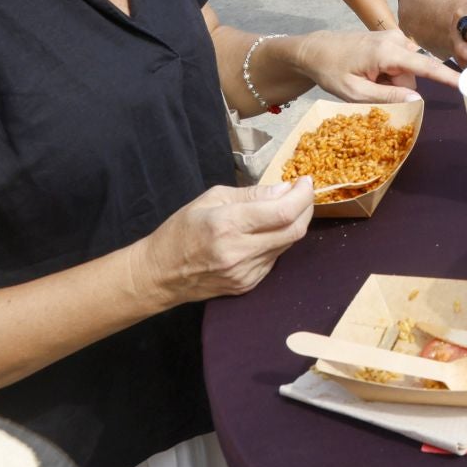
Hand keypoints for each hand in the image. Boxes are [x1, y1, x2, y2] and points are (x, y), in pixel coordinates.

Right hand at [135, 179, 315, 306]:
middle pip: (295, 230)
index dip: (302, 195)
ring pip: (288, 244)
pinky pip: (275, 258)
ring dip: (293, 223)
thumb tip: (285, 189)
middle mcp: (239, 252)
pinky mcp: (248, 285)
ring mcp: (245, 272)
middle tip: (302, 192)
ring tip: (282, 209)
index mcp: (228, 224)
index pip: (283, 211)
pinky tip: (265, 232)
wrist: (160, 274)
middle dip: (306, 207)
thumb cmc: (181, 231)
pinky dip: (278, 240)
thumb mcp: (212, 198)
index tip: (305, 182)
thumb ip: (252, 194)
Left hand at [288, 29, 458, 101]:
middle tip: (369, 88)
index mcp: (387, 52)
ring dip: (391, 80)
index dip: (448, 77)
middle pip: (413, 74)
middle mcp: (395, 40)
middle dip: (397, 87)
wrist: (315, 49)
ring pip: (407, 70)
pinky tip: (369, 71)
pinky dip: (389, 72)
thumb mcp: (356, 92)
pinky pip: (400, 62)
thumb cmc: (331, 71)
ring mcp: (394, 37)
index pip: (426, 67)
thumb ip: (388, 96)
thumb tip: (417, 99)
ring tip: (366, 78)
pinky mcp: (391, 39)